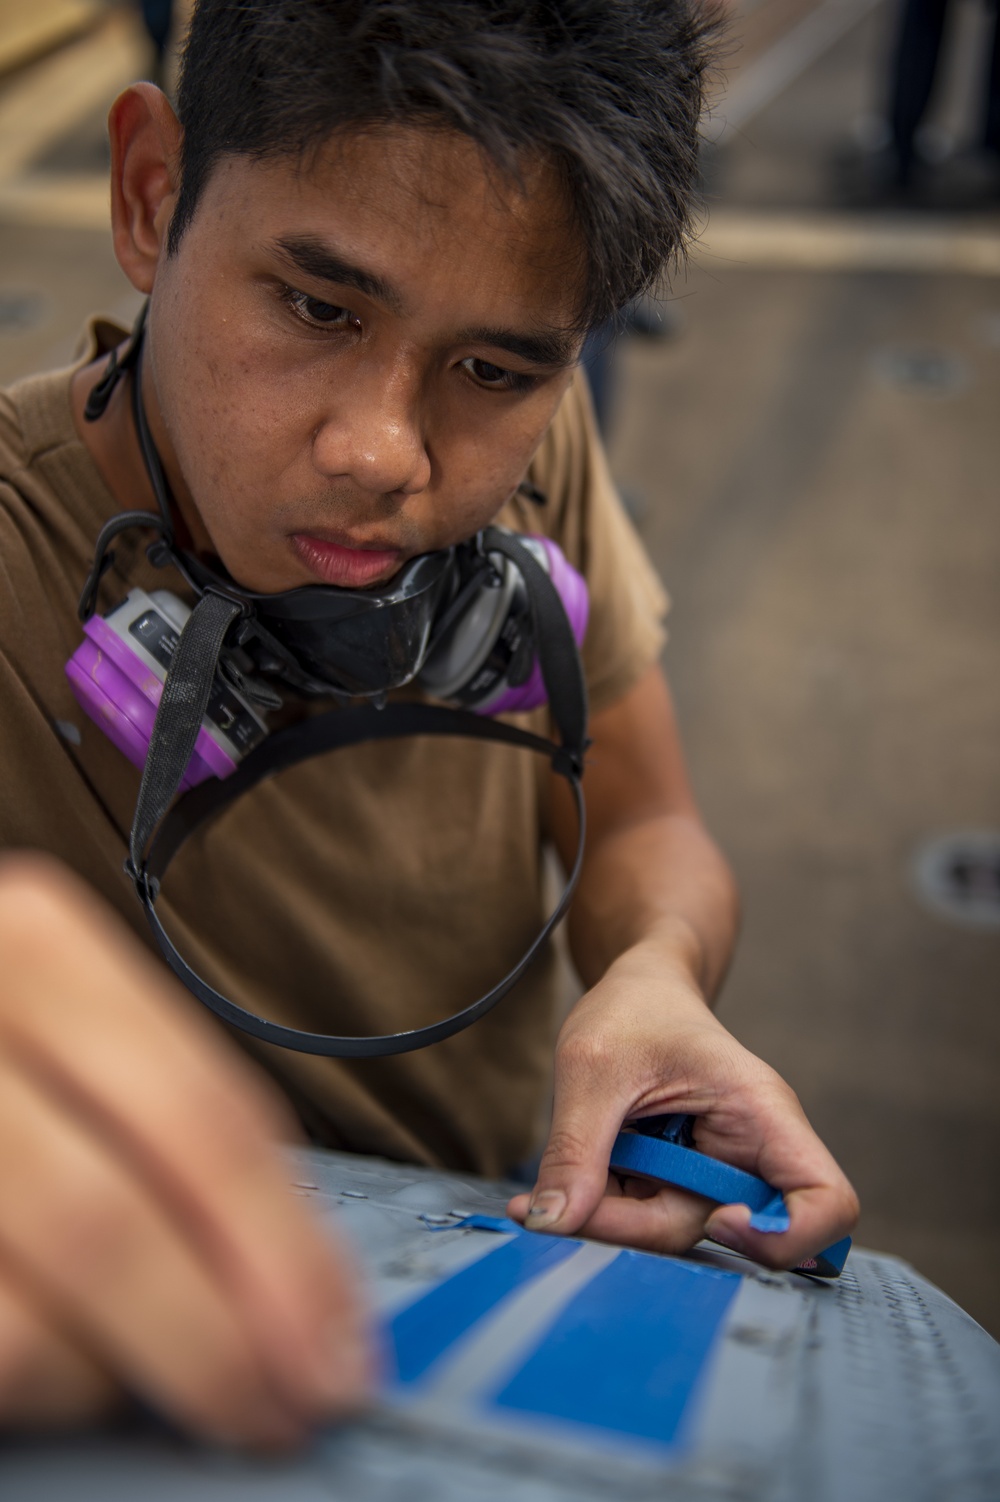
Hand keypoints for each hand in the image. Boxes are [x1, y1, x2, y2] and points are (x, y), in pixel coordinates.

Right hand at [0, 854, 370, 1444]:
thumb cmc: (7, 1051)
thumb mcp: (74, 1027)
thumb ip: (175, 1124)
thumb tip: (304, 1281)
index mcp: (31, 944)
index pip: (201, 1113)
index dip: (290, 1247)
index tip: (344, 1337)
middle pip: (111, 1223)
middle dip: (221, 1342)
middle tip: (287, 1404)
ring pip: (28, 1327)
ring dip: (117, 1374)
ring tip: (145, 1363)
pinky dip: (46, 1384)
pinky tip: (64, 1355)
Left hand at [508, 941, 858, 1267]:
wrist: (635, 990)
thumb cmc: (633, 1009)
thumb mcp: (592, 1067)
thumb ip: (576, 1149)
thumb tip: (553, 1225)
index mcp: (762, 1112)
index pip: (831, 1202)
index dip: (786, 1237)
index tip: (717, 1219)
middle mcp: (752, 1151)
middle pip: (732, 1235)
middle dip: (643, 1227)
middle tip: (565, 1203)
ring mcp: (719, 1171)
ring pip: (679, 1232)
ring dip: (614, 1218)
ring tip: (561, 1180)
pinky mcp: (686, 1183)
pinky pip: (652, 1218)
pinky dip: (608, 1211)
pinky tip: (574, 1180)